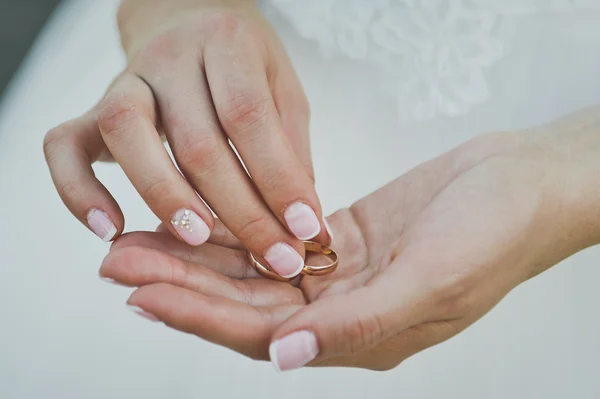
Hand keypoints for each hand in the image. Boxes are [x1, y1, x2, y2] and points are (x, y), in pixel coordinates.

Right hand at [43, 0, 326, 277]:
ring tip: (199, 241)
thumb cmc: (243, 68)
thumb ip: (291, 152)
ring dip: (165, 196)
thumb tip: (307, 227)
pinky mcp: (90, 109)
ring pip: (127, 132)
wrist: (183, 20)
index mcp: (227, 43)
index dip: (279, 179)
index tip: (306, 231)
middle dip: (240, 211)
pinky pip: (64, 146)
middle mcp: (171, 58)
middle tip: (273, 258)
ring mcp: (124, 81)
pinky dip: (78, 191)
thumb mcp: (282, 92)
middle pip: (197, 139)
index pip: (250, 116)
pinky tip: (111, 229)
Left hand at [100, 116, 599, 370]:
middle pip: (242, 304)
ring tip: (140, 237)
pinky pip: (274, 239)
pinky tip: (199, 218)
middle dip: (180, 284)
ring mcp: (340, 274)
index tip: (141, 294)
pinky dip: (234, 231)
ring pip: (251, 271)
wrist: (522, 185)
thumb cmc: (493, 236)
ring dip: (197, 256)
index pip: (260, 333)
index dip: (198, 316)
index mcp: (361, 336)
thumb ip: (363, 324)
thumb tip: (286, 358)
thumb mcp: (435, 282)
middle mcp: (341, 311)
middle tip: (117, 262)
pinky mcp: (340, 237)